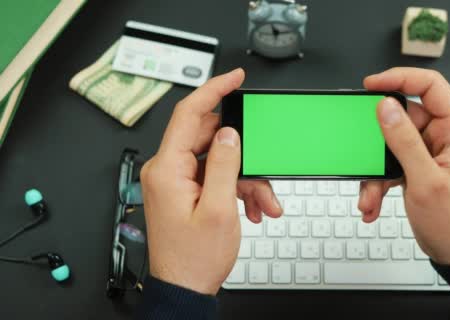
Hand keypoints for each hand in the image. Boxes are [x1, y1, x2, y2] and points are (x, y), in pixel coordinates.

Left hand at [140, 69, 281, 294]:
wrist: (185, 288)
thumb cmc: (194, 258)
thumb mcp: (219, 209)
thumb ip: (224, 165)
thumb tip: (228, 133)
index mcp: (167, 169)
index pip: (189, 114)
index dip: (213, 90)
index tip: (233, 79)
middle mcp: (167, 171)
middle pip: (209, 138)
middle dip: (244, 153)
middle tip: (263, 166)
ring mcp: (176, 181)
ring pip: (218, 160)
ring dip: (246, 178)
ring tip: (264, 201)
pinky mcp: (185, 191)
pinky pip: (216, 177)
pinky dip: (238, 188)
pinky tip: (254, 207)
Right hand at [359, 68, 449, 264]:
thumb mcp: (425, 180)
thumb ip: (404, 140)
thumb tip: (387, 108)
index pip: (430, 86)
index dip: (400, 78)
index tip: (372, 85)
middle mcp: (444, 135)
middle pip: (402, 117)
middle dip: (377, 143)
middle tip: (364, 154)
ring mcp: (429, 151)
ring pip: (390, 143)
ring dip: (375, 170)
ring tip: (370, 193)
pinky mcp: (416, 165)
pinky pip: (389, 162)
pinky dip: (377, 181)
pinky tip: (373, 200)